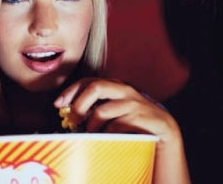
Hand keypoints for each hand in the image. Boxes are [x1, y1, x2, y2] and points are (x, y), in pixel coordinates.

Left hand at [54, 77, 190, 183]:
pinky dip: (108, 136)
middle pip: (96, 87)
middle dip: (79, 104)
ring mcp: (136, 103)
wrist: (164, 134)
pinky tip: (108, 141)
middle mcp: (125, 91)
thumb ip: (95, 110)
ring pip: (104, 110)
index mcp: (116, 87)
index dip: (71, 90)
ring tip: (90, 137)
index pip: (89, 81)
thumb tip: (69, 115)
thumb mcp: (113, 114)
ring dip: (92, 126)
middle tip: (73, 121)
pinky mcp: (145, 117)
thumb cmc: (133, 126)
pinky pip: (118, 126)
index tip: (58, 104)